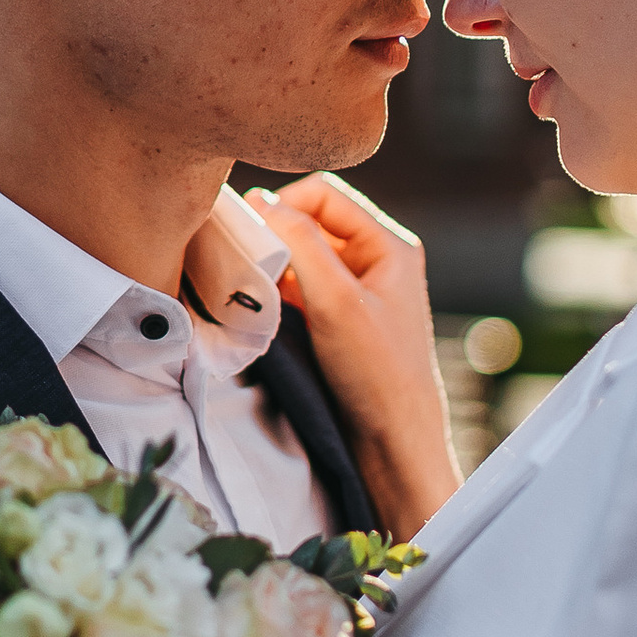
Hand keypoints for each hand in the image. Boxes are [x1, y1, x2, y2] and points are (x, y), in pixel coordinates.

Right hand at [251, 174, 462, 538]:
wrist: (395, 441)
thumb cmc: (377, 373)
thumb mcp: (336, 301)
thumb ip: (302, 245)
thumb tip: (262, 202)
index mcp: (390, 245)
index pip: (323, 195)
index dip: (282, 205)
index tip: (248, 233)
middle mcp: (379, 260)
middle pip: (313, 222)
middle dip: (275, 236)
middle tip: (242, 259)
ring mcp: (363, 290)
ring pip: (305, 256)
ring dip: (275, 266)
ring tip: (248, 286)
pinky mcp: (346, 318)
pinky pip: (305, 287)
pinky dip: (281, 291)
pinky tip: (262, 308)